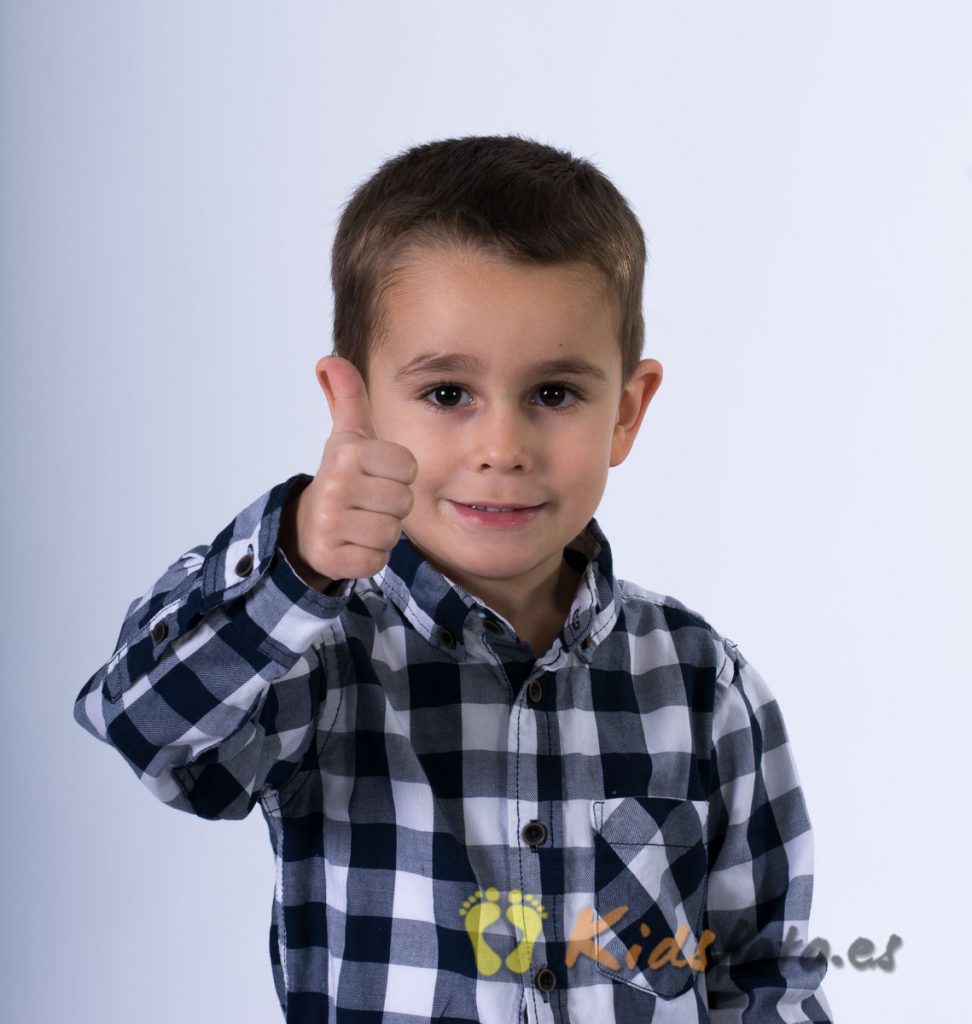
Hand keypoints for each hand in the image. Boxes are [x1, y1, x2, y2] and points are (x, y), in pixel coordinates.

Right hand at [281, 356, 417, 589]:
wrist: (308, 526)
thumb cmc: (343, 477)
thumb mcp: (348, 435)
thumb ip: (349, 396)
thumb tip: (330, 359)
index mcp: (347, 453)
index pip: (408, 468)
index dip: (397, 475)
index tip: (374, 475)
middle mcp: (336, 486)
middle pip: (403, 502)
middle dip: (390, 505)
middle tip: (367, 502)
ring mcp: (331, 524)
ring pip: (392, 532)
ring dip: (382, 531)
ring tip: (360, 521)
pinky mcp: (333, 558)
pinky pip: (377, 560)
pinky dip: (370, 556)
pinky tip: (352, 543)